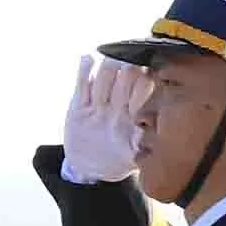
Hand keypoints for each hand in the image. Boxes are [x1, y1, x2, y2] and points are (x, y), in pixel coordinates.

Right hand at [58, 56, 149, 185]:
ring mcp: (97, 104)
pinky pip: (81, 85)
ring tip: (107, 59)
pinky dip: (83, 71)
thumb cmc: (116, 160)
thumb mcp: (130, 158)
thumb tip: (147, 139)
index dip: (143, 82)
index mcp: (133, 114)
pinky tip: (87, 59)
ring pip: (104, 78)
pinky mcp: (78, 106)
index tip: (146, 76)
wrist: (88, 166)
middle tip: (126, 65)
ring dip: (106, 69)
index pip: (141, 90)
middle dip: (126, 71)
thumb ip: (138, 148)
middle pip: (123, 79)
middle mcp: (117, 104)